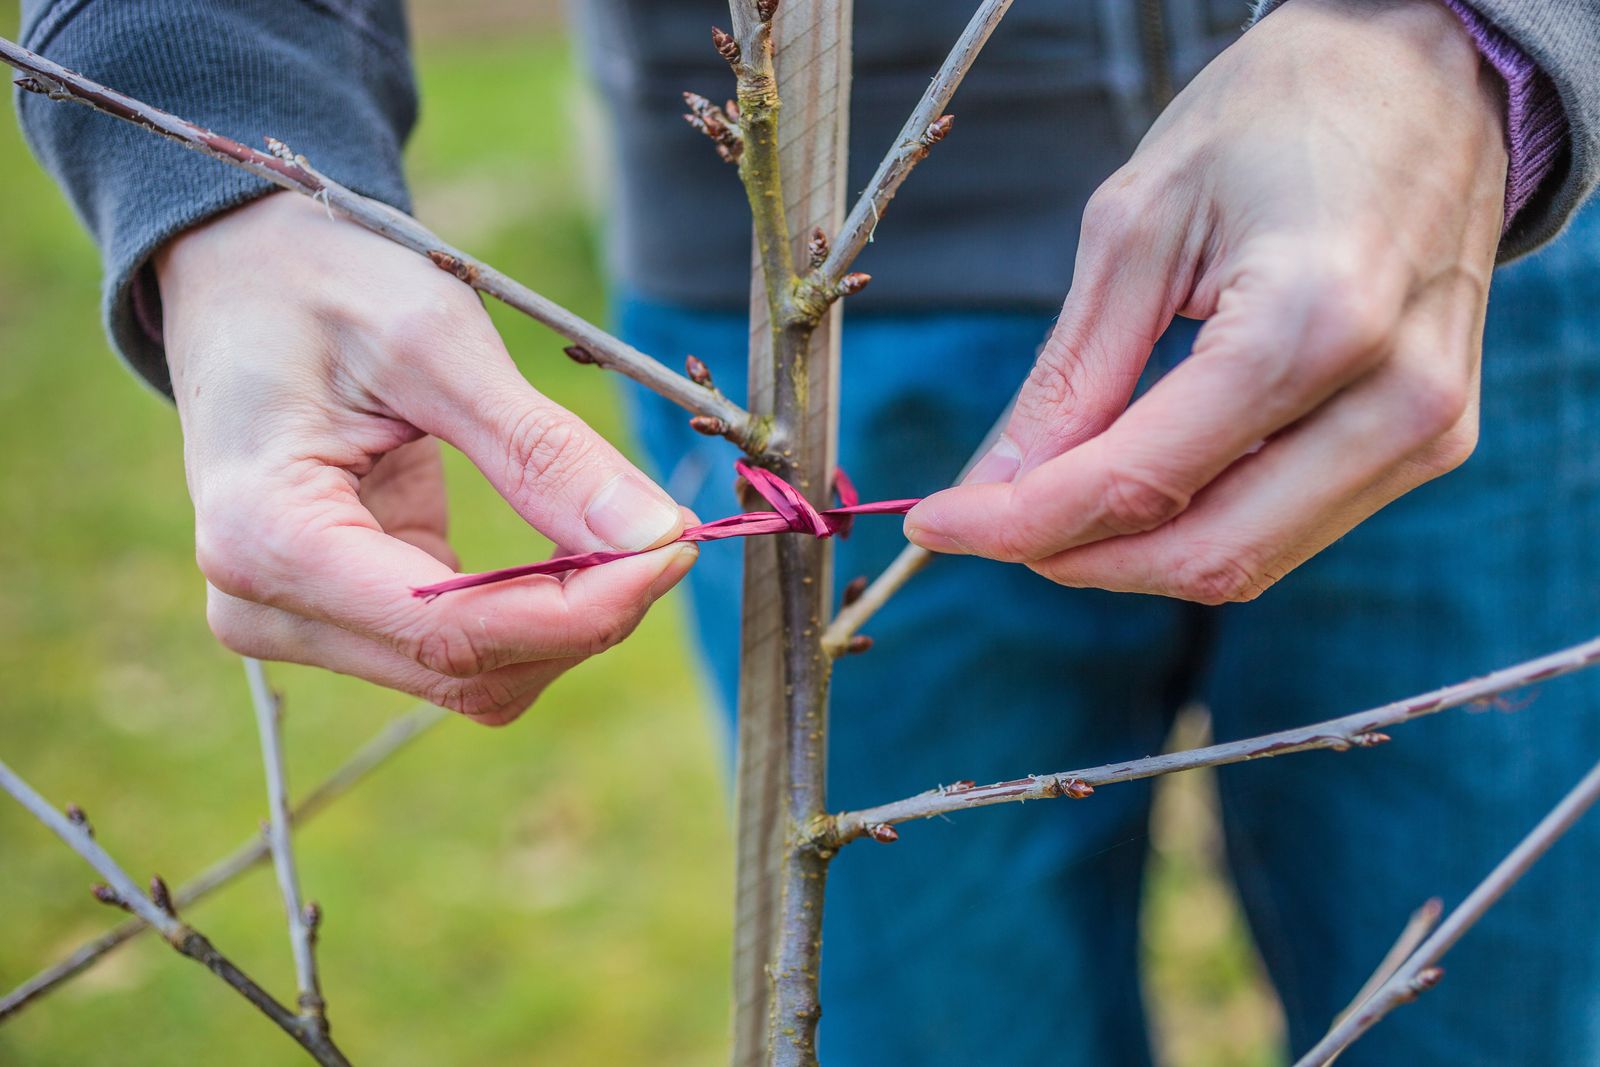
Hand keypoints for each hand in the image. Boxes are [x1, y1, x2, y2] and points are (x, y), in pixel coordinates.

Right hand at [158, 192, 693, 724]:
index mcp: (265, 536)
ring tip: (626, 530)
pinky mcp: (341, 617)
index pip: (449, 630)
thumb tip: (654, 534)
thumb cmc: (326, 285)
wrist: (247, 277)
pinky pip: (463, 650)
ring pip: (474, 678)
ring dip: (568, 621)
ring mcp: (299, 622)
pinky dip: (538, 611)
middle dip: (587, 614)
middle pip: (467, 669)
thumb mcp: (436, 342)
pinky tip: (575, 544)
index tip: (674, 549)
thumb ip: (541, 449)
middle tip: (669, 530)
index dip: (582, 610)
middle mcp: (266, 607)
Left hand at [905, 0, 1505, 602]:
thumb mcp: (1139, 223)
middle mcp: (1395, 398)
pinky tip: (1139, 480)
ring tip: (1053, 497)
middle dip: (1076, 555)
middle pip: (1205, 553)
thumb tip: (1000, 482)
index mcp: (1314, 322)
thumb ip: (1074, 373)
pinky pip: (1292, 525)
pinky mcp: (1435, 440)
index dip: (1021, 522)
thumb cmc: (1280, 113)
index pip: (1140, 480)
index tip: (938, 523)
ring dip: (1135, 551)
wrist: (1430, 71)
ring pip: (1250, 559)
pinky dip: (1200, 521)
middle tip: (988, 522)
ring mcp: (1430, 429)